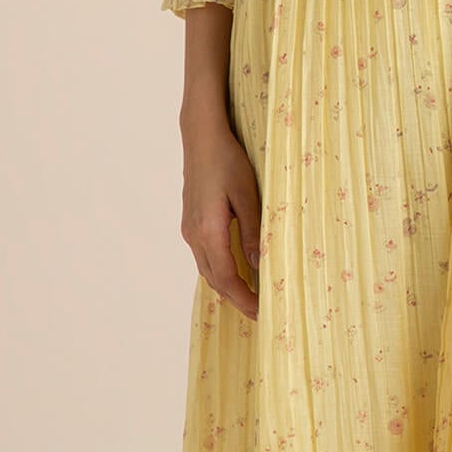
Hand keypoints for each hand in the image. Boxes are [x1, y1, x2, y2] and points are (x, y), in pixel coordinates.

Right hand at [181, 115, 262, 318]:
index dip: (244, 299)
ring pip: (207, 270)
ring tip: (251, 296)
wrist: (201, 138)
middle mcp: (194, 235)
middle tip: (260, 312)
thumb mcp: (248, 195)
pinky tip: (235, 270)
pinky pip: (204, 257)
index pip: (226, 277)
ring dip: (227, 286)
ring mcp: (189, 229)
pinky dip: (219, 270)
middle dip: (236, 299)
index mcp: (208, 230)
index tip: (261, 313)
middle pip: (214, 279)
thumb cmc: (227, 161)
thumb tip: (258, 265)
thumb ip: (252, 232)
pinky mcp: (191, 223)